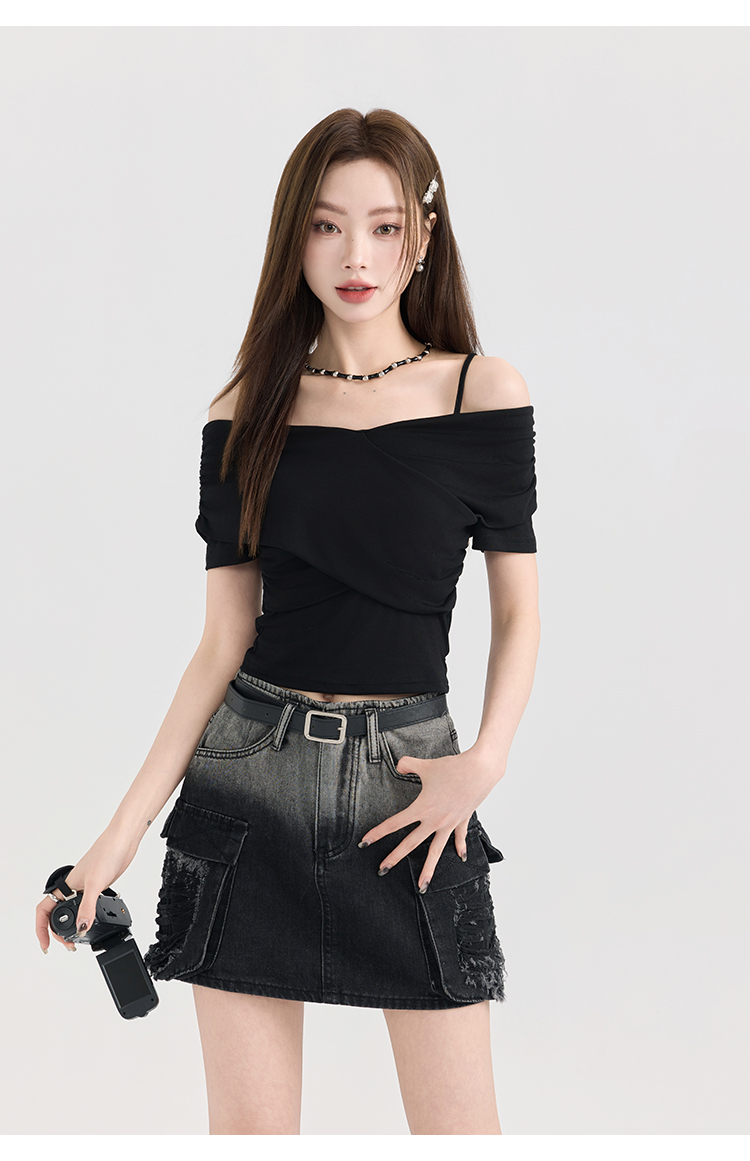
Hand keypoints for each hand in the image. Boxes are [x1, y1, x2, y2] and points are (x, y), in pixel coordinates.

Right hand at [36, 827, 140, 953]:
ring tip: (80, 938)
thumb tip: (81, 928)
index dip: (41, 929)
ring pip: (73, 911)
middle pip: (57, 915)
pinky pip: (88, 906)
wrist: (123, 842)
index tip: (46, 944)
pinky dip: (88, 916)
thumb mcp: (95, 884)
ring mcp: (85, 888)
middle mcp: (72, 888)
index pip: (44, 911)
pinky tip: (96, 921)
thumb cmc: (106, 853)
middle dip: (58, 933)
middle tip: (68, 945)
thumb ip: (87, 908)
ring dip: (73, 926)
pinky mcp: (98, 887)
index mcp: (65, 887)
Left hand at [358, 745, 504, 891]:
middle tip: (382, 870)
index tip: (365, 842)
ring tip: (421, 886)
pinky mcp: (462, 820)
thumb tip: (399, 765)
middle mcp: (435, 821)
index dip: (378, 832)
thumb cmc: (454, 767)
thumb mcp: (425, 765)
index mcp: (423, 808)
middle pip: (411, 843)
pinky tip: (460, 858)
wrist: (480, 770)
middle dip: (395, 857)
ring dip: (428, 870)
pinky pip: (459, 838)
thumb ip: (407, 764)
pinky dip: (459, 848)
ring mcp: (450, 823)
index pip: (395, 823)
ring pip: (436, 852)